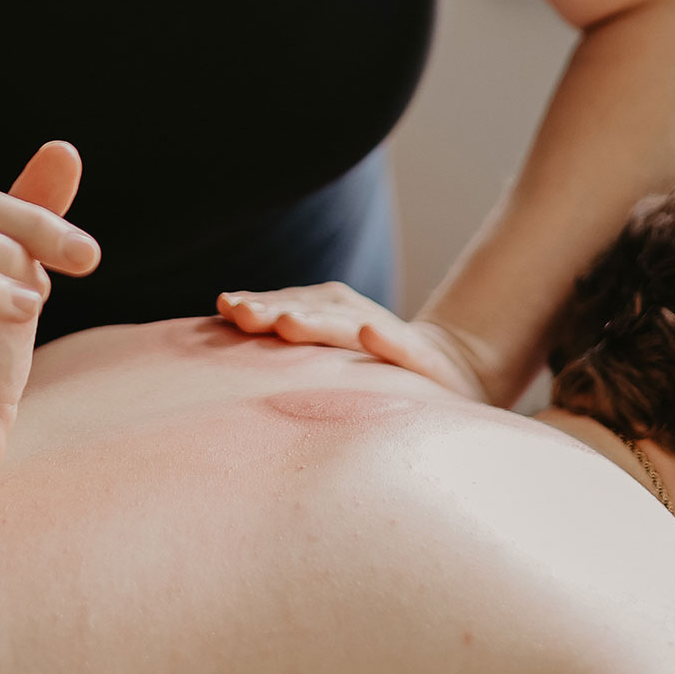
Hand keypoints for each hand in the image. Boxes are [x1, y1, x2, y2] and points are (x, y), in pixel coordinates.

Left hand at [216, 283, 491, 402]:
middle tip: (241, 314)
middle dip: (273, 310)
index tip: (225, 307)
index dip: (256, 305)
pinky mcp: (421, 359)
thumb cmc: (370, 363)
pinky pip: (401, 347)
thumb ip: (284, 338)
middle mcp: (353, 318)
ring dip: (317, 321)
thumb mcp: (326, 352)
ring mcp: (386, 337)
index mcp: (327, 317)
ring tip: (288, 322)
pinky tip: (368, 331)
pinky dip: (385, 339)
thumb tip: (227, 326)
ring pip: (346, 326)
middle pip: (308, 312)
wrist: (449, 368)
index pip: (285, 307)